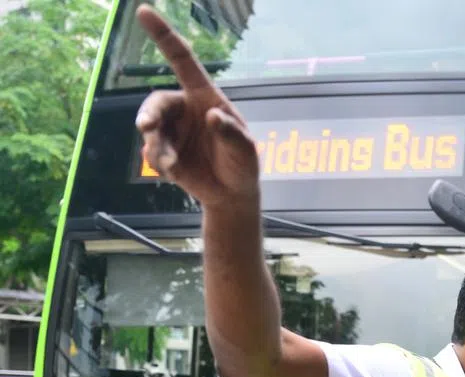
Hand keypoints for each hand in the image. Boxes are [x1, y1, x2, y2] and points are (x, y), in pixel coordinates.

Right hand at [133, 6, 259, 207]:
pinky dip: (159, 162)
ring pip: (150, 129)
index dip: (164, 36)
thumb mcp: (245, 150)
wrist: (231, 195)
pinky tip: (174, 173)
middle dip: (149, 113)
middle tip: (147, 127)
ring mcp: (172, 130)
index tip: (143, 10)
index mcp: (204, 97)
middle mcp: (184, 109)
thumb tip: (213, 115)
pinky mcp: (163, 150)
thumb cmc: (243, 165)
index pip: (182, 60)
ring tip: (171, 164)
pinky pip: (150, 152)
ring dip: (157, 147)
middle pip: (156, 101)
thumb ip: (231, 133)